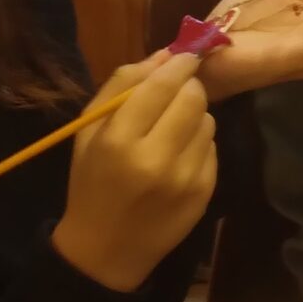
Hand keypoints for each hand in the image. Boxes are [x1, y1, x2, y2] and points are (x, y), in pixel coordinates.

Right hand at [52, 53, 216, 291]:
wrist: (106, 248)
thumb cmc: (91, 182)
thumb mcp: (89, 130)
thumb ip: (123, 85)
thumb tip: (166, 53)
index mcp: (120, 141)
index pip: (163, 85)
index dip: (179, 65)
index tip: (184, 57)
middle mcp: (156, 159)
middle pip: (194, 98)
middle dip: (188, 88)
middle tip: (174, 95)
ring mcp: (185, 179)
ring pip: (208, 121)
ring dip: (193, 117)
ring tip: (169, 132)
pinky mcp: (204, 194)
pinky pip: (213, 148)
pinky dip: (198, 144)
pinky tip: (176, 158)